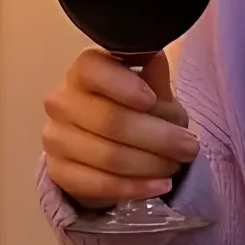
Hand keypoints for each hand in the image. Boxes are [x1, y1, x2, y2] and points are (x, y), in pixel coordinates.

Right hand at [42, 50, 199, 206]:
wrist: (109, 146)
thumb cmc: (135, 109)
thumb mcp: (152, 89)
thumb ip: (153, 75)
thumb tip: (154, 57)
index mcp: (84, 71)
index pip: (94, 70)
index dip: (123, 85)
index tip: (151, 99)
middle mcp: (62, 101)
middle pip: (109, 120)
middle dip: (158, 137)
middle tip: (189, 147)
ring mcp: (55, 138)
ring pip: (108, 156)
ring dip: (150, 164)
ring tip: (175, 165)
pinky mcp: (58, 172)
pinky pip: (99, 184)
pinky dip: (135, 187)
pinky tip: (159, 185)